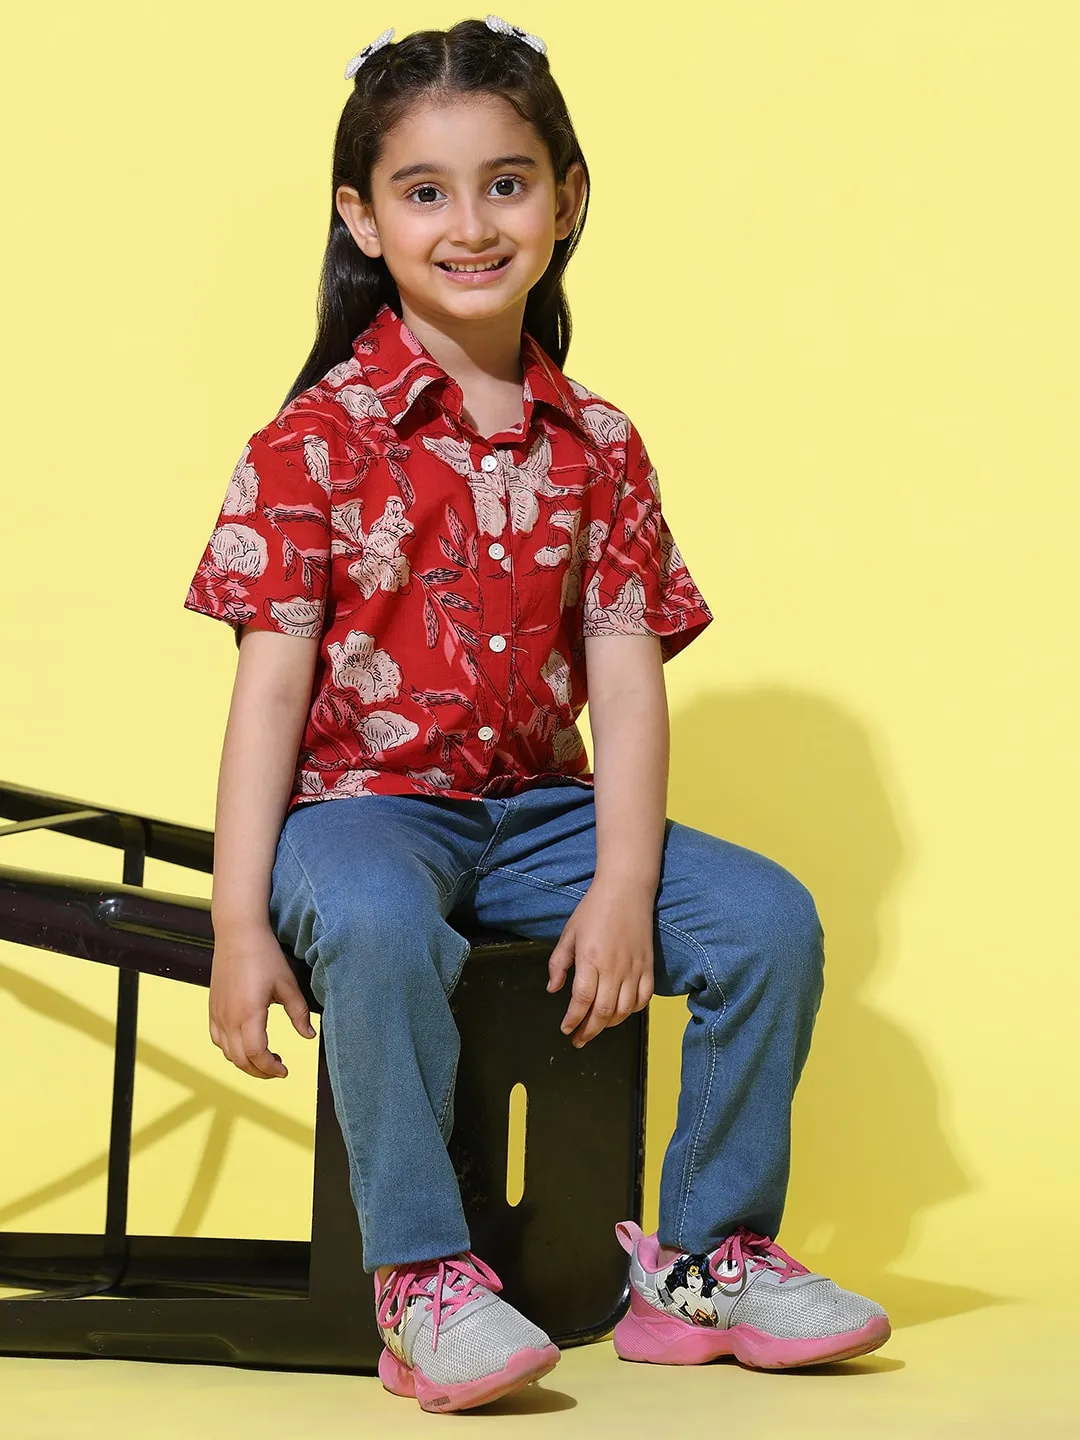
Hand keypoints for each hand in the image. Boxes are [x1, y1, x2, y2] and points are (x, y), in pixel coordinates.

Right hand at [208, 926, 316, 1078]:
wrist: (238, 934)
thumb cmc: (265, 956)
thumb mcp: (288, 985)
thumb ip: (299, 1013)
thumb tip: (309, 1035)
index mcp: (249, 1013)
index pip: (257, 1054)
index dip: (271, 1068)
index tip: (285, 1070)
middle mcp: (228, 1017)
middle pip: (240, 1060)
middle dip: (260, 1071)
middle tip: (278, 1068)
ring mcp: (217, 1013)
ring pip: (227, 1052)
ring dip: (245, 1062)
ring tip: (265, 1058)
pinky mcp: (212, 1007)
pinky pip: (217, 1038)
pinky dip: (230, 1049)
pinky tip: (245, 1043)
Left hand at [546, 878, 654, 1047]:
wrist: (626, 890)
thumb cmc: (593, 909)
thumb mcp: (569, 933)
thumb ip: (559, 963)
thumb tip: (552, 989)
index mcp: (590, 959)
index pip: (581, 1000)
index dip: (573, 1020)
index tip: (566, 1029)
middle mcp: (613, 968)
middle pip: (603, 1012)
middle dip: (589, 1030)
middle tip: (579, 1039)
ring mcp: (634, 969)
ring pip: (624, 1010)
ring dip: (609, 1025)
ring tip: (597, 1027)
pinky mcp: (648, 966)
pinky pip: (643, 998)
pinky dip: (633, 1011)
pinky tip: (621, 1012)